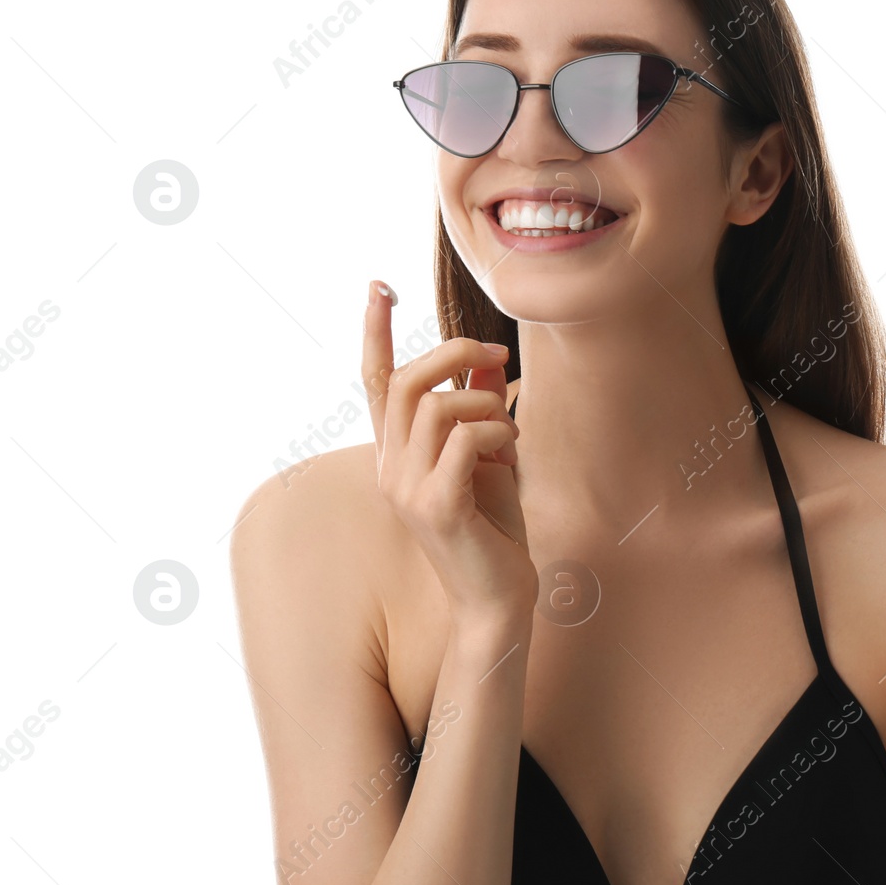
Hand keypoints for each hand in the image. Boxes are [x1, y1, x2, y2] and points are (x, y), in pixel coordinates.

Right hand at [360, 279, 534, 620]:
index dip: (375, 333)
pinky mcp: (436, 508)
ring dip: (484, 403)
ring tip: (510, 428)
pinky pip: (462, 441)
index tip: (377, 286)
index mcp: (397, 454)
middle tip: (497, 355)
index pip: (374, 382)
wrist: (498, 598)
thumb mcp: (491, 458)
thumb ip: (482, 410)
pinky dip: (495, 432)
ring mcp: (407, 489)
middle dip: (454, 352)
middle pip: (405, 381)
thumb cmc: (494, 530)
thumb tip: (486, 362)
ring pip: (434, 407)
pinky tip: (511, 450)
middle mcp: (390, 468)